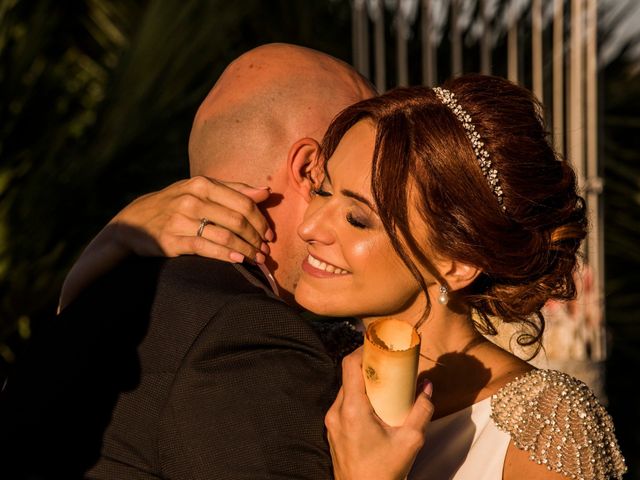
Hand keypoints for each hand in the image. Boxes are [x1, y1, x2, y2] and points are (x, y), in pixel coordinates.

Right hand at [59, 176, 272, 310]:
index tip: (270, 234)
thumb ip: (234, 190)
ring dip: (246, 249)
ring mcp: (181, 220)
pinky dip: (226, 255)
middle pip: (237, 220)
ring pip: (225, 235)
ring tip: (257, 259)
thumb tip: (266, 192)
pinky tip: (239, 260)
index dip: (261, 220)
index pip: (243, 202)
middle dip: (256, 237)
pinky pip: (206, 248)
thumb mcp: (199, 190)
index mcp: (202, 184)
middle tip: (266, 250)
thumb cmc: (175, 204)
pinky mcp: (173, 240)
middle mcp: (192, 199)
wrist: (134, 221)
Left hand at [325, 348, 433, 479]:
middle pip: (348, 375)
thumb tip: (427, 387)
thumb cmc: (383, 473)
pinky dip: (359, 397)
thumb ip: (421, 411)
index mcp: (352, 410)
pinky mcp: (333, 431)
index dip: (363, 349)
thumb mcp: (410, 441)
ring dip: (364, 382)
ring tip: (385, 383)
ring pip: (346, 389)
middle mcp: (337, 412)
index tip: (379, 344)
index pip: (350, 365)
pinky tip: (376, 405)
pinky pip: (344, 404)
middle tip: (388, 362)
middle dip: (368, 365)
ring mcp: (332, 422)